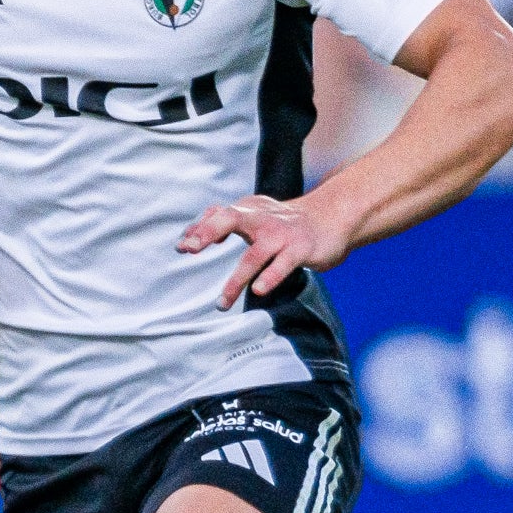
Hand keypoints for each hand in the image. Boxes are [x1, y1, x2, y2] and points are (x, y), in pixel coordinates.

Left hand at [177, 193, 348, 308]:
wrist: (331, 218)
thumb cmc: (285, 223)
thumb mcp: (253, 216)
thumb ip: (222, 223)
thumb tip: (187, 237)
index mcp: (248, 209)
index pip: (218, 214)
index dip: (198, 229)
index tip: (181, 247)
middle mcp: (262, 218)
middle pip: (231, 218)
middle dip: (208, 231)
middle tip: (189, 249)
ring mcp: (282, 234)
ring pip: (254, 255)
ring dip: (236, 280)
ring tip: (222, 303)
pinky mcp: (300, 249)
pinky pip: (282, 265)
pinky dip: (269, 277)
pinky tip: (258, 290)